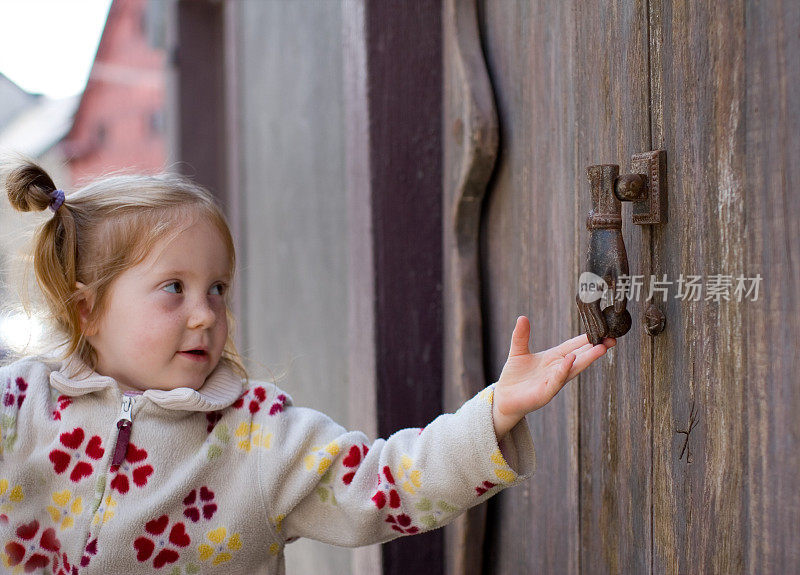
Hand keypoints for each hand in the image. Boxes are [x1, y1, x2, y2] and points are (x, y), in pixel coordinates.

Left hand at [492, 316, 615, 439]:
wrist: (504, 398)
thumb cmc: (515, 376)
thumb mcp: (518, 351)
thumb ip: (521, 336)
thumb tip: (522, 317)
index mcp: (553, 358)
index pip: (573, 346)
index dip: (587, 339)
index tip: (602, 330)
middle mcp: (557, 369)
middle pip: (579, 356)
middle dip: (595, 349)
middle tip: (611, 340)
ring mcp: (553, 382)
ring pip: (573, 368)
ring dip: (586, 359)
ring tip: (600, 348)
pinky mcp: (545, 393)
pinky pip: (557, 380)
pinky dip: (564, 370)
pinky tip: (570, 360)